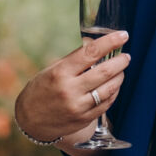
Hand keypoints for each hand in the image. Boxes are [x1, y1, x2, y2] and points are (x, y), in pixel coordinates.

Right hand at [13, 30, 129, 143]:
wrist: (30, 120)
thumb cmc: (41, 90)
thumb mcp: (51, 70)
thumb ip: (74, 58)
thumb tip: (95, 43)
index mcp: (61, 72)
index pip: (91, 52)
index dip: (110, 42)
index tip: (122, 35)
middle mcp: (70, 89)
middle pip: (105, 71)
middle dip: (120, 61)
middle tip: (126, 56)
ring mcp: (78, 106)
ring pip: (109, 88)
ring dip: (120, 76)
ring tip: (121, 69)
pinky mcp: (84, 118)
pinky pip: (107, 103)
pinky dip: (114, 92)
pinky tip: (115, 85)